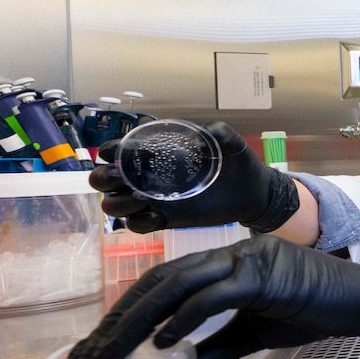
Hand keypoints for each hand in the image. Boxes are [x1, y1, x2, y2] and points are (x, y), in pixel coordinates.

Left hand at [69, 234, 359, 358]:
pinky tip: (162, 343)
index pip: (161, 283)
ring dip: (138, 321)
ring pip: (176, 284)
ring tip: (111, 355)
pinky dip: (184, 319)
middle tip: (88, 358)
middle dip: (118, 321)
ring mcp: (247, 260)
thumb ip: (207, 356)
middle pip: (159, 281)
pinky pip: (214, 296)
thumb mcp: (252, 338)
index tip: (96, 348)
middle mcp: (230, 253)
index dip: (124, 314)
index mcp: (225, 263)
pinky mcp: (265, 275)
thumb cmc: (316, 314)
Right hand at [90, 121, 297, 233]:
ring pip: (117, 205)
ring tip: (137, 200)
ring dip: (118, 204)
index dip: (109, 151)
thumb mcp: (230, 142)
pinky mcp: (166, 219)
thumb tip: (203, 135)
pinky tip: (152, 217)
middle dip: (104, 179)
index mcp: (157, 153)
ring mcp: (155, 199)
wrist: (254, 192)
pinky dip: (137, 223)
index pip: (120, 151)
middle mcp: (148, 176)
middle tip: (121, 180)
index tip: (113, 153)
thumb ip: (219, 132)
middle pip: (107, 180)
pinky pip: (139, 226)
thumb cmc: (238, 163)